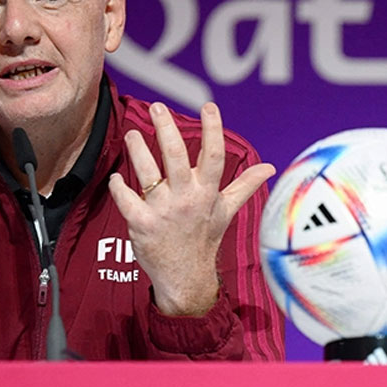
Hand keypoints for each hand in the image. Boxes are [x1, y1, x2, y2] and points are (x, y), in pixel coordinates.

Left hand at [108, 102, 274, 315]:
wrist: (186, 279)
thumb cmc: (204, 240)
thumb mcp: (225, 212)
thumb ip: (244, 185)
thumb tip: (269, 167)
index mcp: (207, 193)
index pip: (214, 156)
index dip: (213, 130)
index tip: (209, 106)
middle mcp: (186, 199)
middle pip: (176, 156)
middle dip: (166, 129)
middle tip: (157, 107)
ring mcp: (163, 211)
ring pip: (147, 173)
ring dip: (137, 150)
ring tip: (133, 133)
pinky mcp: (142, 224)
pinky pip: (126, 200)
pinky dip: (119, 186)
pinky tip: (116, 177)